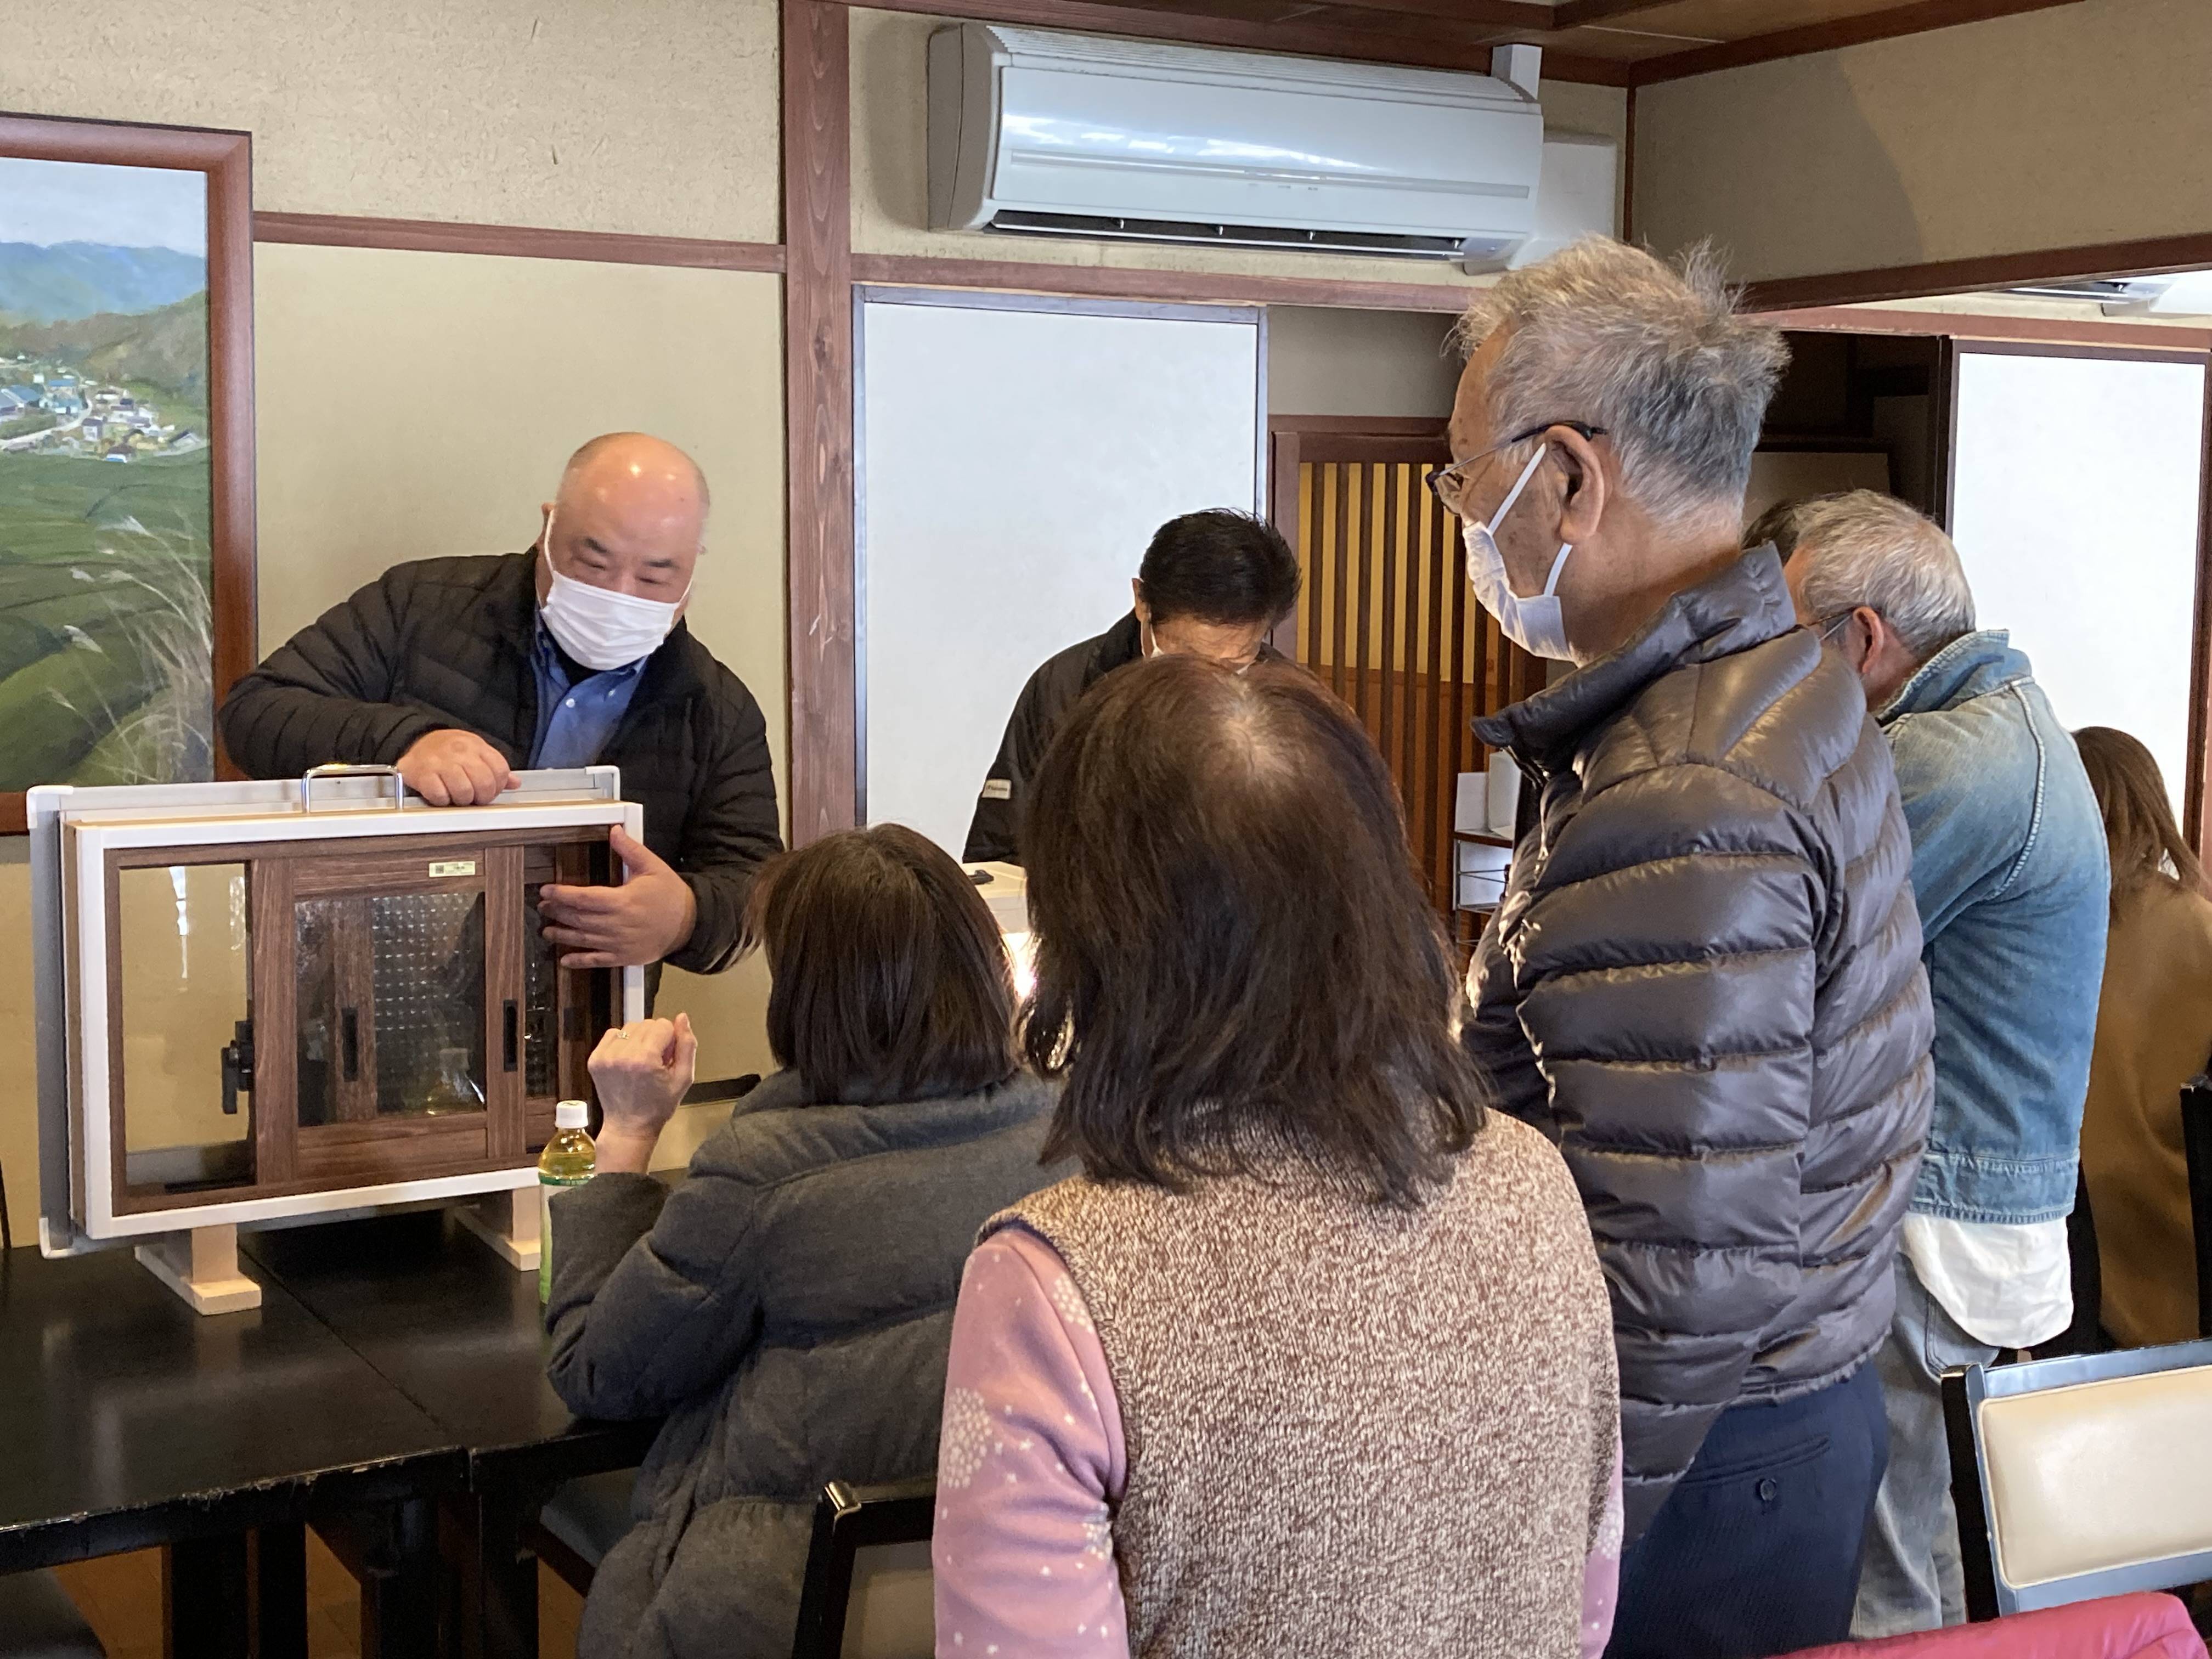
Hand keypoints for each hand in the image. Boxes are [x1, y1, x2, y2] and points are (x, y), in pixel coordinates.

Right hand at [396, 729, 517, 805]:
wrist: (417, 740)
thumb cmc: (449, 750)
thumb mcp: (475, 752)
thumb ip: (494, 768)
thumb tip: (515, 782)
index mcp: (477, 747)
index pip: (500, 770)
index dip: (498, 787)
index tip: (490, 791)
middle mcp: (461, 752)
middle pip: (484, 783)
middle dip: (482, 797)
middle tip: (474, 798)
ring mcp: (441, 762)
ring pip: (464, 791)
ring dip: (462, 800)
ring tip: (457, 796)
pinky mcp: (423, 773)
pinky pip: (440, 796)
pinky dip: (442, 800)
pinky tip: (441, 794)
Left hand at [540, 826, 698, 968]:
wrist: (689, 924)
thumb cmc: (670, 895)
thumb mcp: (653, 867)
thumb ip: (631, 850)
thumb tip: (614, 831)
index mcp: (623, 901)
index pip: (584, 898)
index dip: (562, 894)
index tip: (546, 890)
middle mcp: (618, 924)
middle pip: (579, 919)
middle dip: (557, 912)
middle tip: (543, 906)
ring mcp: (619, 943)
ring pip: (583, 940)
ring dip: (562, 935)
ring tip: (547, 931)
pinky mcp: (624, 957)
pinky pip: (597, 961)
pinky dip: (579, 961)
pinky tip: (564, 960)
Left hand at [587, 1013, 696, 1172]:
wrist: (629, 1126)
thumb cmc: (658, 1106)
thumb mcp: (684, 1078)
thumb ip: (687, 1045)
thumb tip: (682, 1018)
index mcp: (645, 1059)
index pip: (663, 1025)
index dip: (671, 1040)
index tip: (667, 1059)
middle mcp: (622, 1055)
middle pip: (647, 1023)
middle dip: (655, 1038)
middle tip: (655, 1062)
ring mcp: (605, 1056)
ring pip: (631, 1027)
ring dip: (639, 1039)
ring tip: (641, 1061)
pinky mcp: (595, 1059)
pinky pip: (613, 1033)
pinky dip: (623, 1042)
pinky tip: (628, 1059)